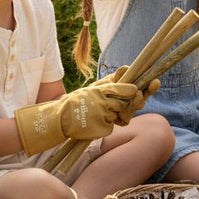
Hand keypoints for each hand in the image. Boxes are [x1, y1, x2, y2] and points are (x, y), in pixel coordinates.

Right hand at [14, 80, 139, 154]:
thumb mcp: (94, 87)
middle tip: (136, 99)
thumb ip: (112, 80)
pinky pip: (113, 126)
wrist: (60, 119)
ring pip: (122, 115)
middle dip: (133, 103)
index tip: (137, 89)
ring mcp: (104, 117)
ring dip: (120, 114)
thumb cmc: (79, 100)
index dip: (135, 90)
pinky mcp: (102, 130)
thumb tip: (127, 68)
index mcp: (102, 90)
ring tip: (107, 111)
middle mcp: (104, 103)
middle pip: (128, 104)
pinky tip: (98, 121)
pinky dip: (109, 124)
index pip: (127, 89)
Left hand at [91, 66, 159, 124]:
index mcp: (129, 89)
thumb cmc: (93, 93)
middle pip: (142, 99)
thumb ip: (117, 77)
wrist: (80, 110)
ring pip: (135, 109)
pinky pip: (126, 119)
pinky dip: (122, 116)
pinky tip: (116, 115)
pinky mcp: (120, 121)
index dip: (151, 86)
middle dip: (142, 97)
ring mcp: (126, 111)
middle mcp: (130, 100)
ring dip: (131, 106)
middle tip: (138, 94)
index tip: (155, 82)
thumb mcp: (105, 82)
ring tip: (122, 104)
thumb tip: (126, 68)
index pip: (145, 87)